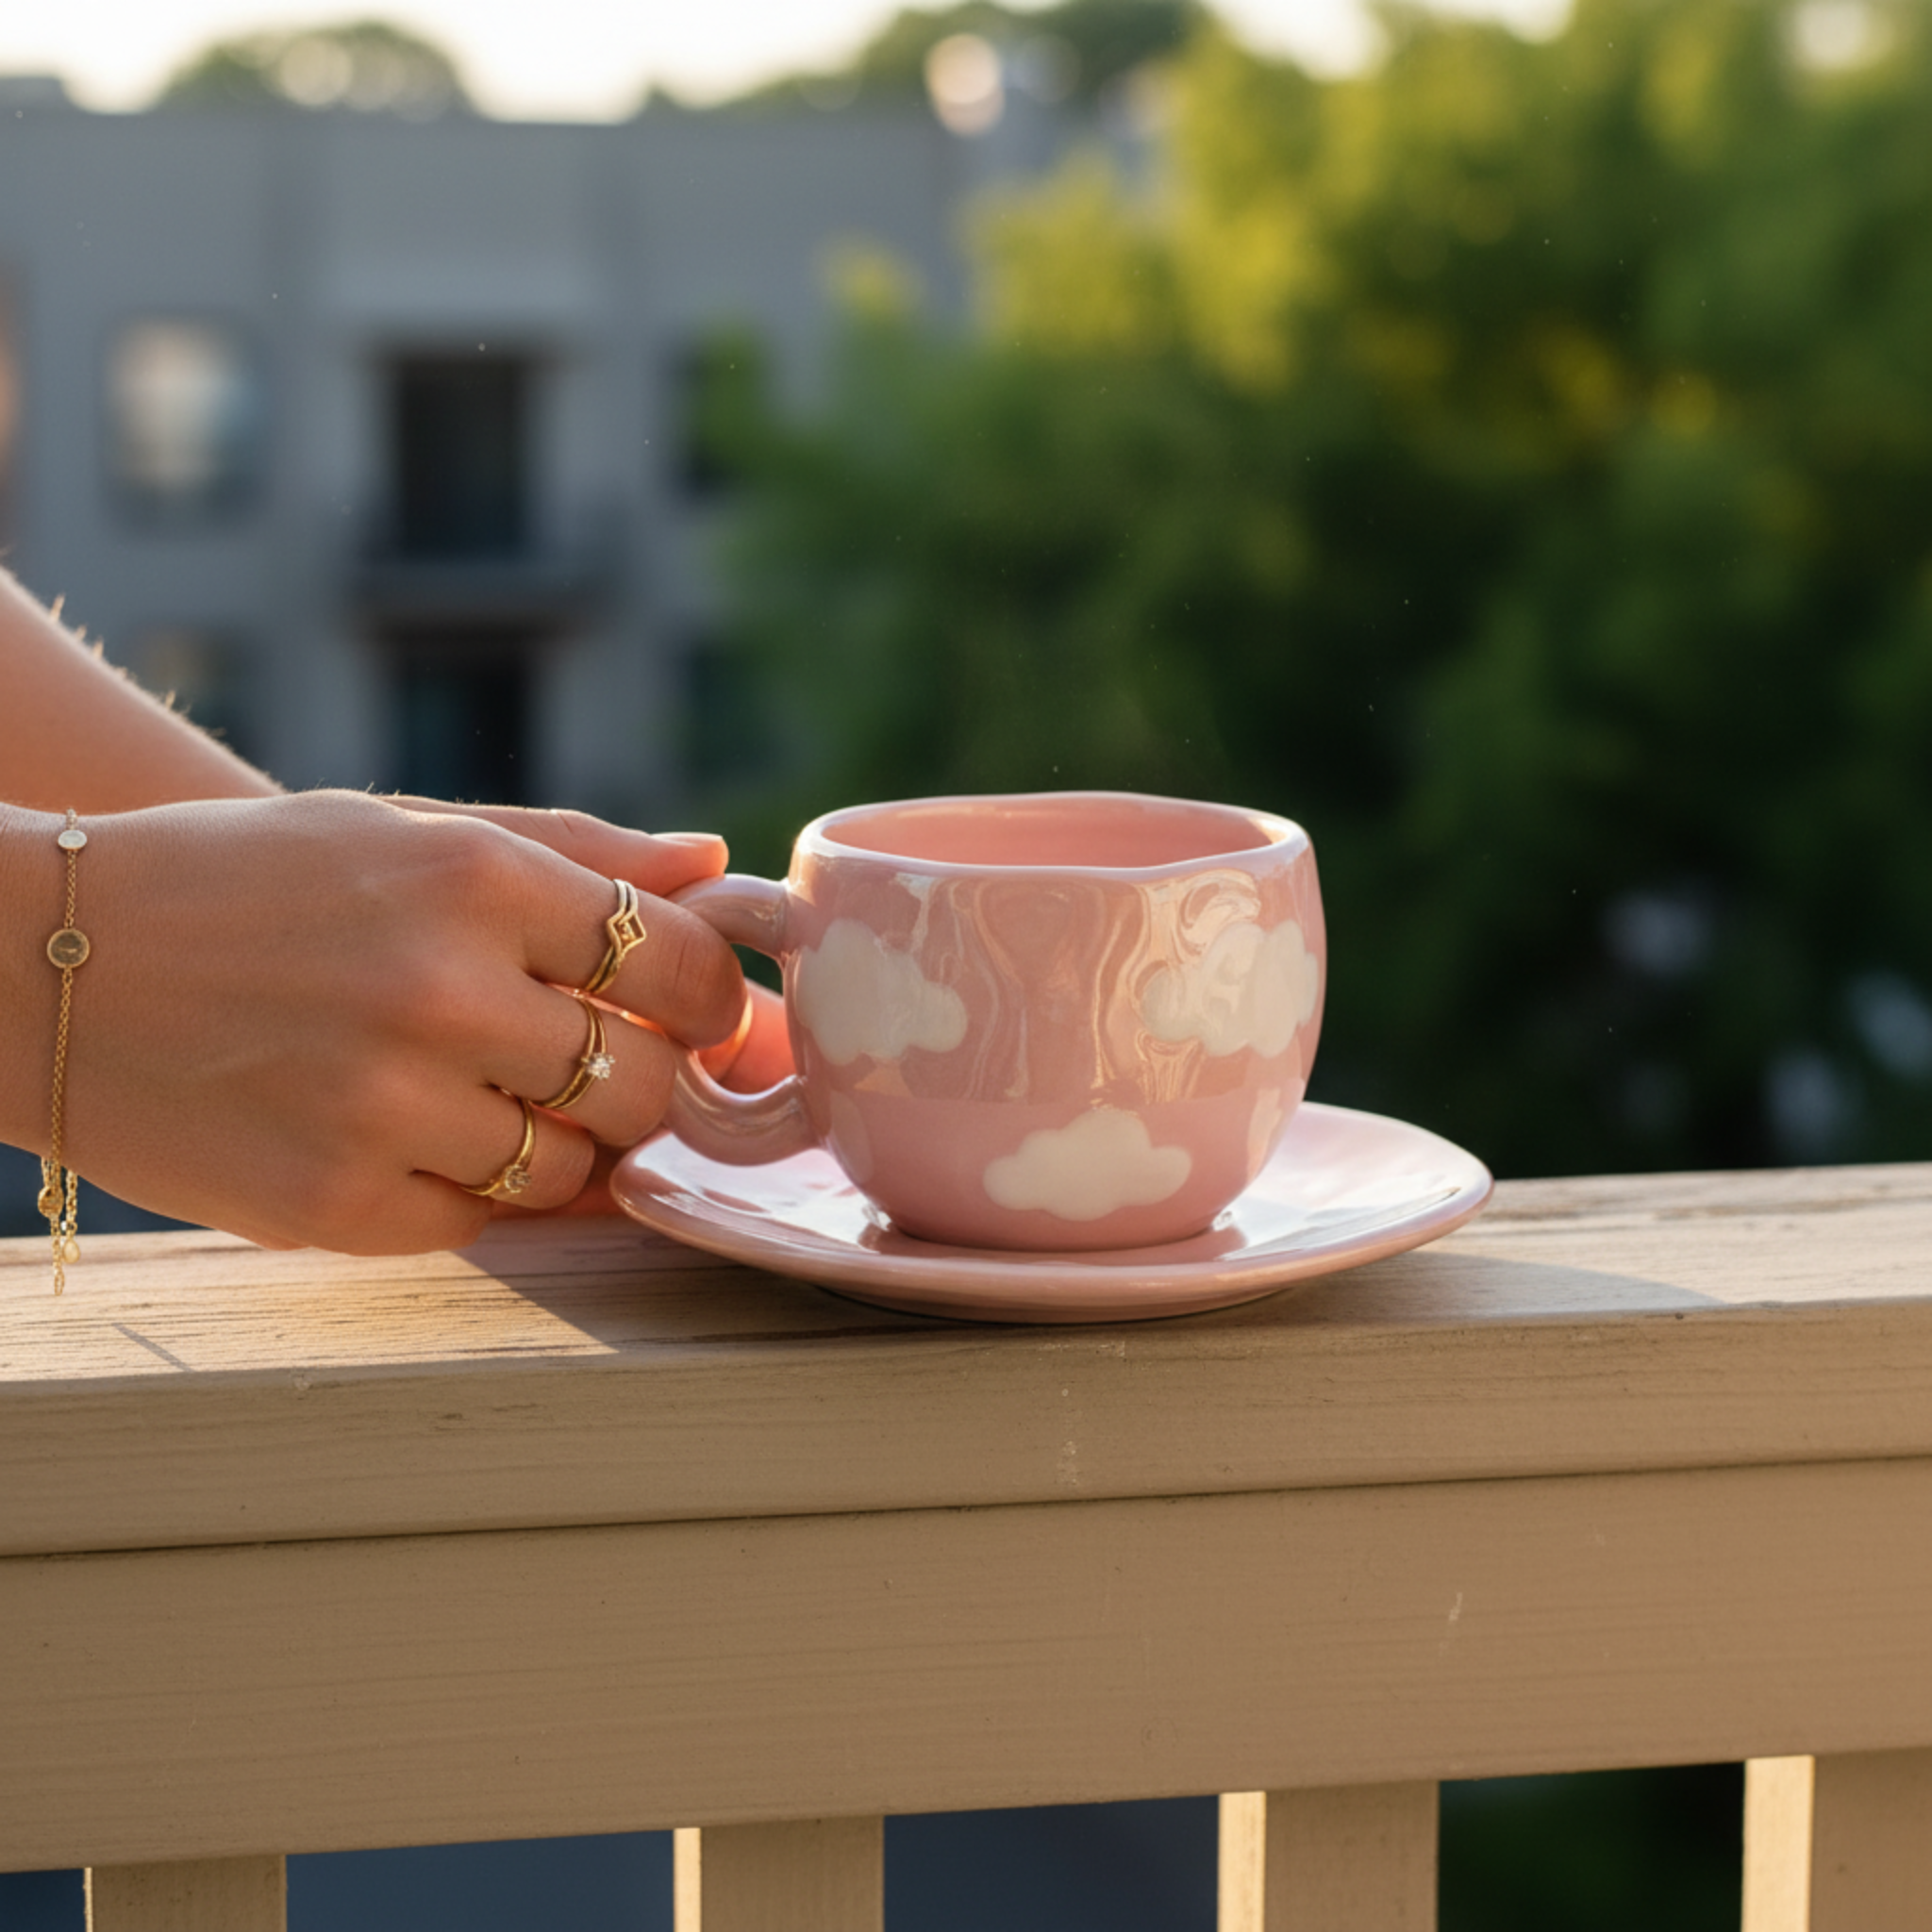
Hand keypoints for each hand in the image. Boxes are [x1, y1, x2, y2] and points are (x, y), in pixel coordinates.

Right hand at [23, 791, 746, 1251]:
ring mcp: (386, 1107)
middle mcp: (442, 990)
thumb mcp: (405, 827)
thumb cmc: (251, 879)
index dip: (709, 999)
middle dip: (645, 1081)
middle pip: (647, 1083)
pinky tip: (417, 1135)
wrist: (42, 956)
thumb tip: (720, 866)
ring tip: (488, 1093)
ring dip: (561, 1142)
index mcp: (474, 878)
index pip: (681, 965)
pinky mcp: (332, 1203)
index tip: (694, 1011)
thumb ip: (577, 851)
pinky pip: (480, 1222)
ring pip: (573, 1167)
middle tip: (600, 1064)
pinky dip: (473, 1189)